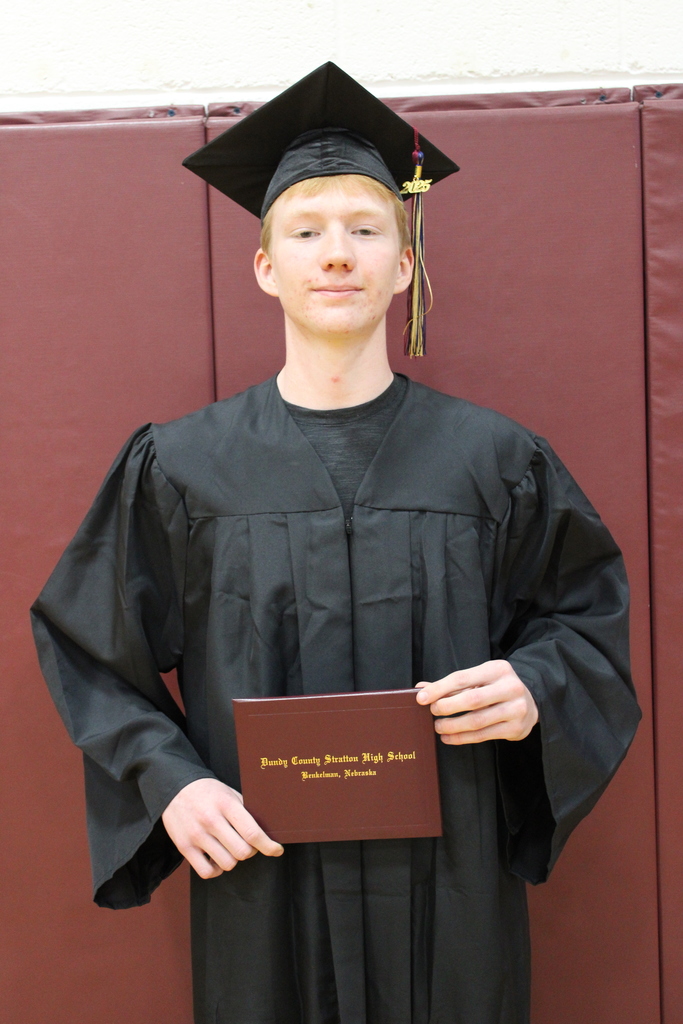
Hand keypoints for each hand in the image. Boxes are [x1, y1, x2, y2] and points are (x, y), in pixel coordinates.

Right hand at [161, 778, 283, 878]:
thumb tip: (267, 830)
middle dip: (250, 851)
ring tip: (229, 849)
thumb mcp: (229, 793)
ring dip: (233, 860)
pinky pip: (207, 872)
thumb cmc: (207, 792)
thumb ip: (245, 811)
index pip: (252, 833)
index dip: (269, 845)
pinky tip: (216, 858)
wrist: (175, 788)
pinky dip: (216, 869)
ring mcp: (196, 836)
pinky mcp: (184, 847)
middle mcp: (211, 821)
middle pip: (242, 852)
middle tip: (248, 845)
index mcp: (226, 805)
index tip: (277, 849)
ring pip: (227, 864)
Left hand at [415, 660, 537, 744]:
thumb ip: (452, 684)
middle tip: (432, 712)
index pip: (462, 678)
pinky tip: (449, 737)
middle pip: (472, 699)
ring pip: (477, 720)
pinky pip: (484, 735)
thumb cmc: (497, 687)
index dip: (439, 688)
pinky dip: (462, 738)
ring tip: (439, 727)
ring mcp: (516, 709)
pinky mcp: (516, 728)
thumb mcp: (479, 678)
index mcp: (498, 669)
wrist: (531, 701)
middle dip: (447, 707)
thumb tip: (421, 688)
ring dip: (453, 726)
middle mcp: (510, 687)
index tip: (421, 697)